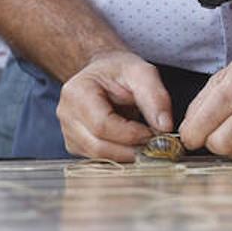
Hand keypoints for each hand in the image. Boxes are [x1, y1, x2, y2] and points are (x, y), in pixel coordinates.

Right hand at [58, 50, 172, 160]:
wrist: (103, 73)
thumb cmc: (120, 71)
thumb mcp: (142, 73)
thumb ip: (155, 97)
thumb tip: (165, 127)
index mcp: (76, 93)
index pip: (102, 125)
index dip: (132, 134)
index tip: (156, 133)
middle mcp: (66, 115)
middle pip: (99, 146)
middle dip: (132, 149)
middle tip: (156, 143)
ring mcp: (68, 132)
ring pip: (99, 157)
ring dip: (128, 155)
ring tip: (148, 143)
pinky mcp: (76, 145)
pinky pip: (99, 159)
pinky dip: (121, 156)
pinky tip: (135, 145)